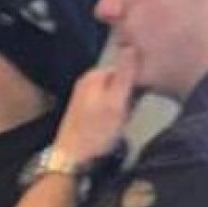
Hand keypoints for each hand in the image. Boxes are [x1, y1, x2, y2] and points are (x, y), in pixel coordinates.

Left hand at [54, 45, 138, 165]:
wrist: (71, 160)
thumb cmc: (95, 134)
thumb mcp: (116, 103)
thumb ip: (125, 74)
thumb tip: (132, 46)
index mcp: (93, 76)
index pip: (126, 68)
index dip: (136, 85)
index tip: (135, 102)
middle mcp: (86, 83)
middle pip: (120, 82)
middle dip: (128, 98)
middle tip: (125, 117)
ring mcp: (83, 98)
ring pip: (115, 97)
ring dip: (122, 110)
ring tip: (117, 125)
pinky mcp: (83, 113)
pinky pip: (107, 109)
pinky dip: (113, 118)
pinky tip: (110, 130)